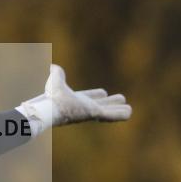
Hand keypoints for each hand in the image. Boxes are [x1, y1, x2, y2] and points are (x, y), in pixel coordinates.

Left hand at [16, 64, 131, 130]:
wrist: (50, 110)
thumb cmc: (51, 98)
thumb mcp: (54, 82)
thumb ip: (56, 74)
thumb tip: (52, 66)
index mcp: (76, 100)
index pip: (90, 98)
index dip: (97, 95)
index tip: (104, 93)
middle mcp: (85, 107)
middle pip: (102, 104)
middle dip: (111, 102)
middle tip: (121, 99)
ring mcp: (91, 111)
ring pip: (109, 111)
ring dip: (118, 109)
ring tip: (128, 108)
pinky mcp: (95, 114)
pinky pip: (112, 115)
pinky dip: (121, 114)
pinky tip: (130, 111)